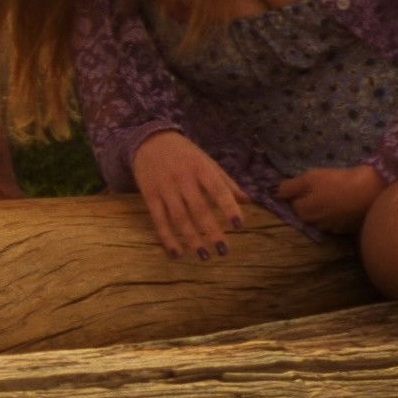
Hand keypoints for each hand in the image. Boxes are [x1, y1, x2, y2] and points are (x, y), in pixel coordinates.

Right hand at [131, 131, 244, 260]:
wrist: (149, 141)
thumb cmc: (185, 154)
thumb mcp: (207, 161)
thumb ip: (226, 182)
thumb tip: (248, 200)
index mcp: (201, 168)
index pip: (218, 189)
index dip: (229, 207)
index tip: (239, 225)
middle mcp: (183, 178)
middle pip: (199, 208)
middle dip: (212, 231)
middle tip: (223, 250)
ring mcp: (165, 188)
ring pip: (179, 218)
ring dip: (192, 239)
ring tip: (204, 256)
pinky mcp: (149, 196)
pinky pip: (159, 220)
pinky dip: (167, 238)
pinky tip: (177, 253)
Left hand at [278, 165, 387, 234]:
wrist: (368, 191)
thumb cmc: (336, 182)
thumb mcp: (310, 178)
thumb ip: (290, 187)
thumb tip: (275, 193)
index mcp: (304, 212)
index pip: (293, 203)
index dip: (299, 192)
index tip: (308, 183)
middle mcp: (315, 224)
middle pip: (307, 212)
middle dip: (310, 202)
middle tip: (322, 187)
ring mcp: (332, 228)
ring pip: (322, 217)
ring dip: (325, 209)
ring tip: (335, 194)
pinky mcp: (347, 228)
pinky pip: (337, 221)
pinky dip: (338, 213)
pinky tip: (345, 203)